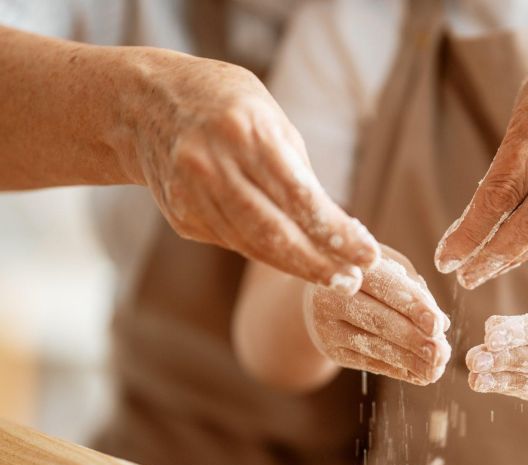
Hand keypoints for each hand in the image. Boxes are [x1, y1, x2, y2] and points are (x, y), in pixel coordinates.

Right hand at [126, 50, 378, 292]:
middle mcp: (214, 165)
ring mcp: (191, 194)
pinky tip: (292, 259)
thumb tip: (339, 226)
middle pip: (274, 233)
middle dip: (319, 265)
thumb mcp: (271, 118)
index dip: (336, 233)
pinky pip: (234, 243)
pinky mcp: (182, 217)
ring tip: (334, 278)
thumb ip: (299, 172)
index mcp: (246, 132)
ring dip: (297, 268)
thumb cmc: (226, 105)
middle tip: (352, 282)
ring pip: (254, 247)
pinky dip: (267, 254)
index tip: (368, 255)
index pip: (300, 196)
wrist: (143, 102)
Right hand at [304, 247, 450, 384]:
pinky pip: (368, 362)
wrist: (324, 295)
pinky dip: (397, 370)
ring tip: (436, 368)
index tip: (437, 325)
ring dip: (408, 360)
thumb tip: (442, 324)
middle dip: (413, 338)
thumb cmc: (370, 277)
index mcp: (352, 266)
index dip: (413, 306)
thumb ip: (416, 292)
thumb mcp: (392, 270)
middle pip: (377, 319)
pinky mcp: (332, 350)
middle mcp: (332, 296)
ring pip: (372, 345)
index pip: (386, 287)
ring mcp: (328, 326)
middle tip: (441, 353)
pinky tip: (420, 375)